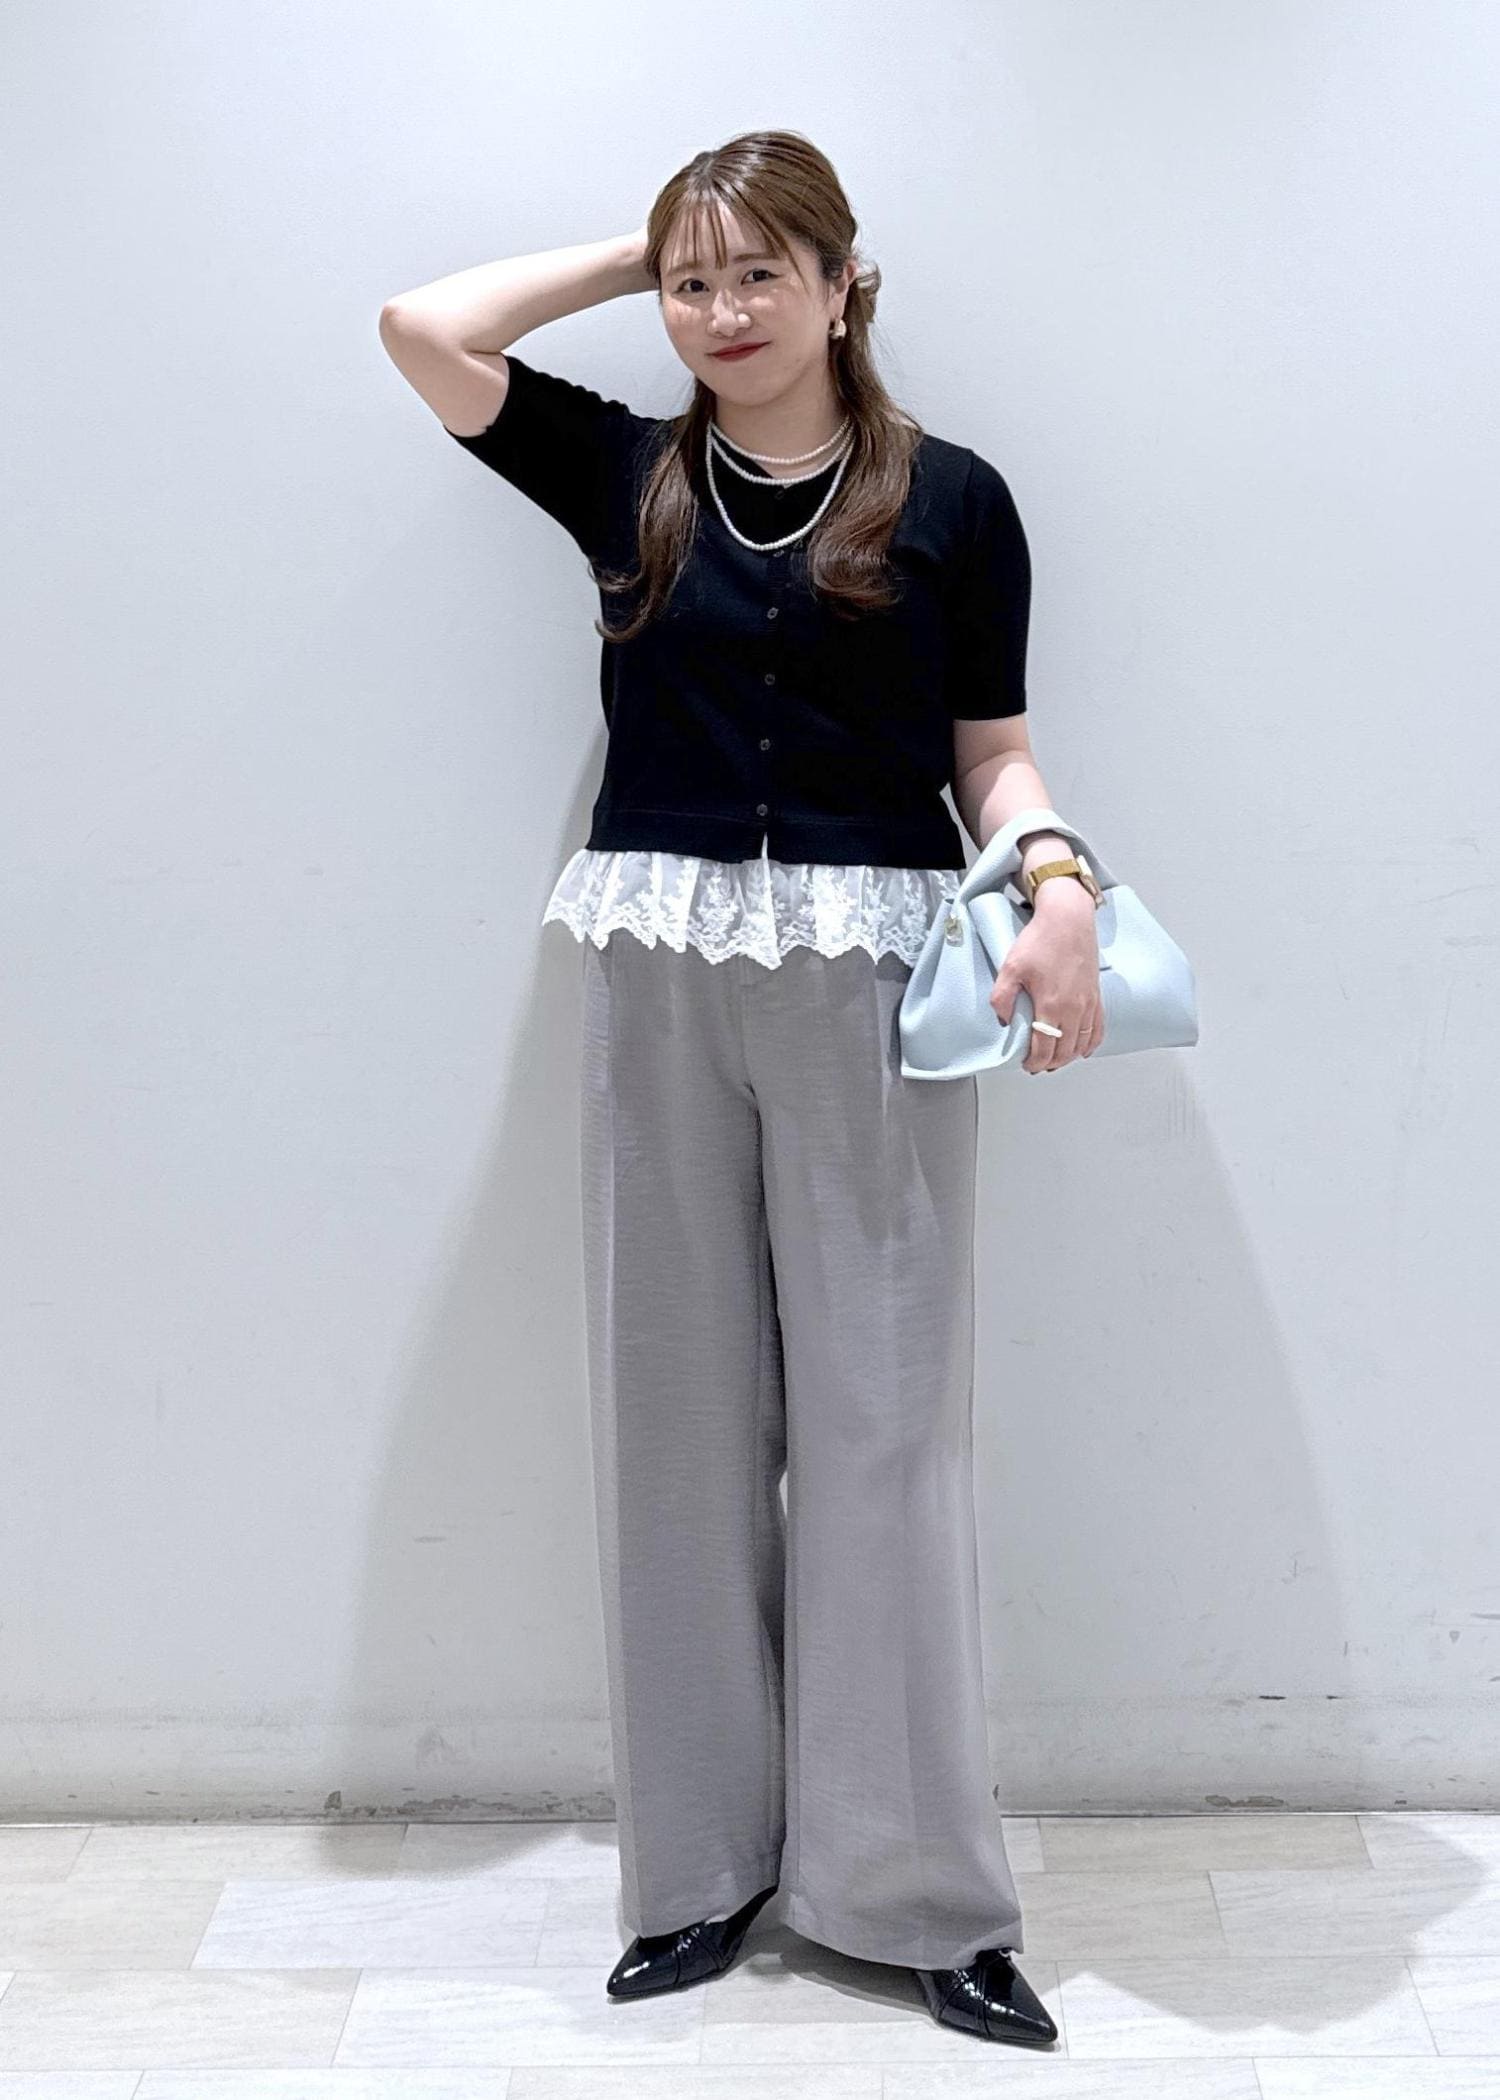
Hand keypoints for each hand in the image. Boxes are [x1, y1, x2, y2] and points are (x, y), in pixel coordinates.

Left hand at [990, 880, 1104, 1073]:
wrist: (1068, 919)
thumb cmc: (1041, 939)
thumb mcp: (1011, 967)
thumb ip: (1002, 997)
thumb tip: (1002, 1021)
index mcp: (1052, 1004)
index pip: (1045, 1048)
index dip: (1035, 1062)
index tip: (1026, 1065)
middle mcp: (1074, 1008)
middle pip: (1065, 1050)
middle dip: (1050, 1063)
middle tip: (1036, 1065)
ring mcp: (1088, 1002)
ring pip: (1082, 1042)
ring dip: (1069, 1056)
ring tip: (1055, 1060)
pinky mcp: (1096, 995)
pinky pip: (1098, 1027)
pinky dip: (1091, 1042)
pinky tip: (1083, 1049)